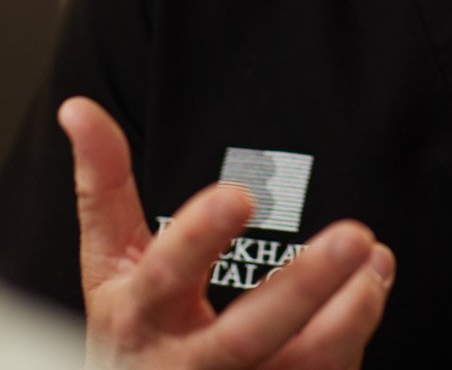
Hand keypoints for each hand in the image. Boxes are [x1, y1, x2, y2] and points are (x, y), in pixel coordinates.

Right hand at [59, 97, 394, 368]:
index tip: (238, 195)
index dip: (198, 238)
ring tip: (374, 257)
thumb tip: (78, 107)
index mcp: (137, 317)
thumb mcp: (109, 264)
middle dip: (302, 289)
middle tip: (354, 236)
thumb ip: (103, 187)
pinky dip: (354, 332)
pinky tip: (371, 284)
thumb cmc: (137, 331)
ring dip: (349, 315)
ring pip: (298, 366)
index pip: (165, 275)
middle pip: (245, 337)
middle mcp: (183, 366)